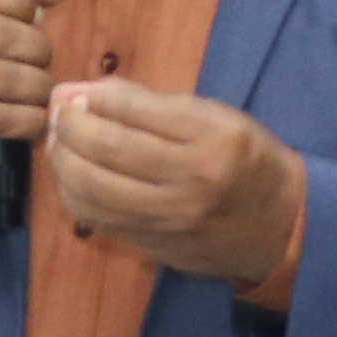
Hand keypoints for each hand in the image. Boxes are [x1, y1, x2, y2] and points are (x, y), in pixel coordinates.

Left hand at [47, 80, 305, 293]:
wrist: (278, 225)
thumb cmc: (245, 158)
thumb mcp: (213, 116)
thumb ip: (147, 103)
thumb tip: (81, 91)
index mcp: (212, 137)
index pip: (134, 111)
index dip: (91, 98)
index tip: (74, 92)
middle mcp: (191, 181)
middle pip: (108, 150)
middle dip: (70, 126)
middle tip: (58, 114)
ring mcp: (170, 219)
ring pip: (93, 190)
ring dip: (62, 161)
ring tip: (59, 141)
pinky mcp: (154, 244)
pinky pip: (97, 218)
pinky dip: (71, 193)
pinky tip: (70, 174)